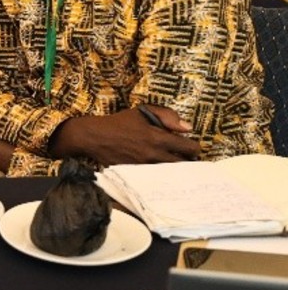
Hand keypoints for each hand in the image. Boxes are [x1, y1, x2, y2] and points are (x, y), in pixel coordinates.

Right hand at [50, 105, 199, 166]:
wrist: (95, 137)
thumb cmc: (119, 122)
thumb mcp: (143, 111)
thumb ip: (167, 116)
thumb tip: (187, 128)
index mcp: (158, 138)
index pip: (189, 148)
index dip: (194, 147)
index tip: (191, 146)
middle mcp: (155, 155)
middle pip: (184, 165)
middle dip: (188, 161)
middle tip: (186, 158)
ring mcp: (146, 167)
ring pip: (171, 174)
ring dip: (176, 170)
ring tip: (176, 166)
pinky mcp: (138, 174)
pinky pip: (157, 178)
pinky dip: (162, 176)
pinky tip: (162, 173)